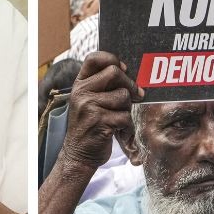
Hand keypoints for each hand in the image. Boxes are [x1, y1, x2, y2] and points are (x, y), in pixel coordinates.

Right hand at [61, 52, 141, 170]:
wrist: (78, 154)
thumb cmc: (89, 125)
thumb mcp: (87, 101)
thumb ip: (101, 86)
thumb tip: (128, 72)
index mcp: (79, 84)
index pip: (94, 58)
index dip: (112, 59)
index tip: (123, 70)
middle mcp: (81, 93)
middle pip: (114, 73)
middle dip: (129, 85)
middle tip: (135, 96)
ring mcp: (89, 107)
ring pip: (124, 96)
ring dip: (127, 109)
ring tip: (117, 118)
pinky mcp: (99, 122)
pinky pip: (125, 117)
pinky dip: (127, 127)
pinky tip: (118, 131)